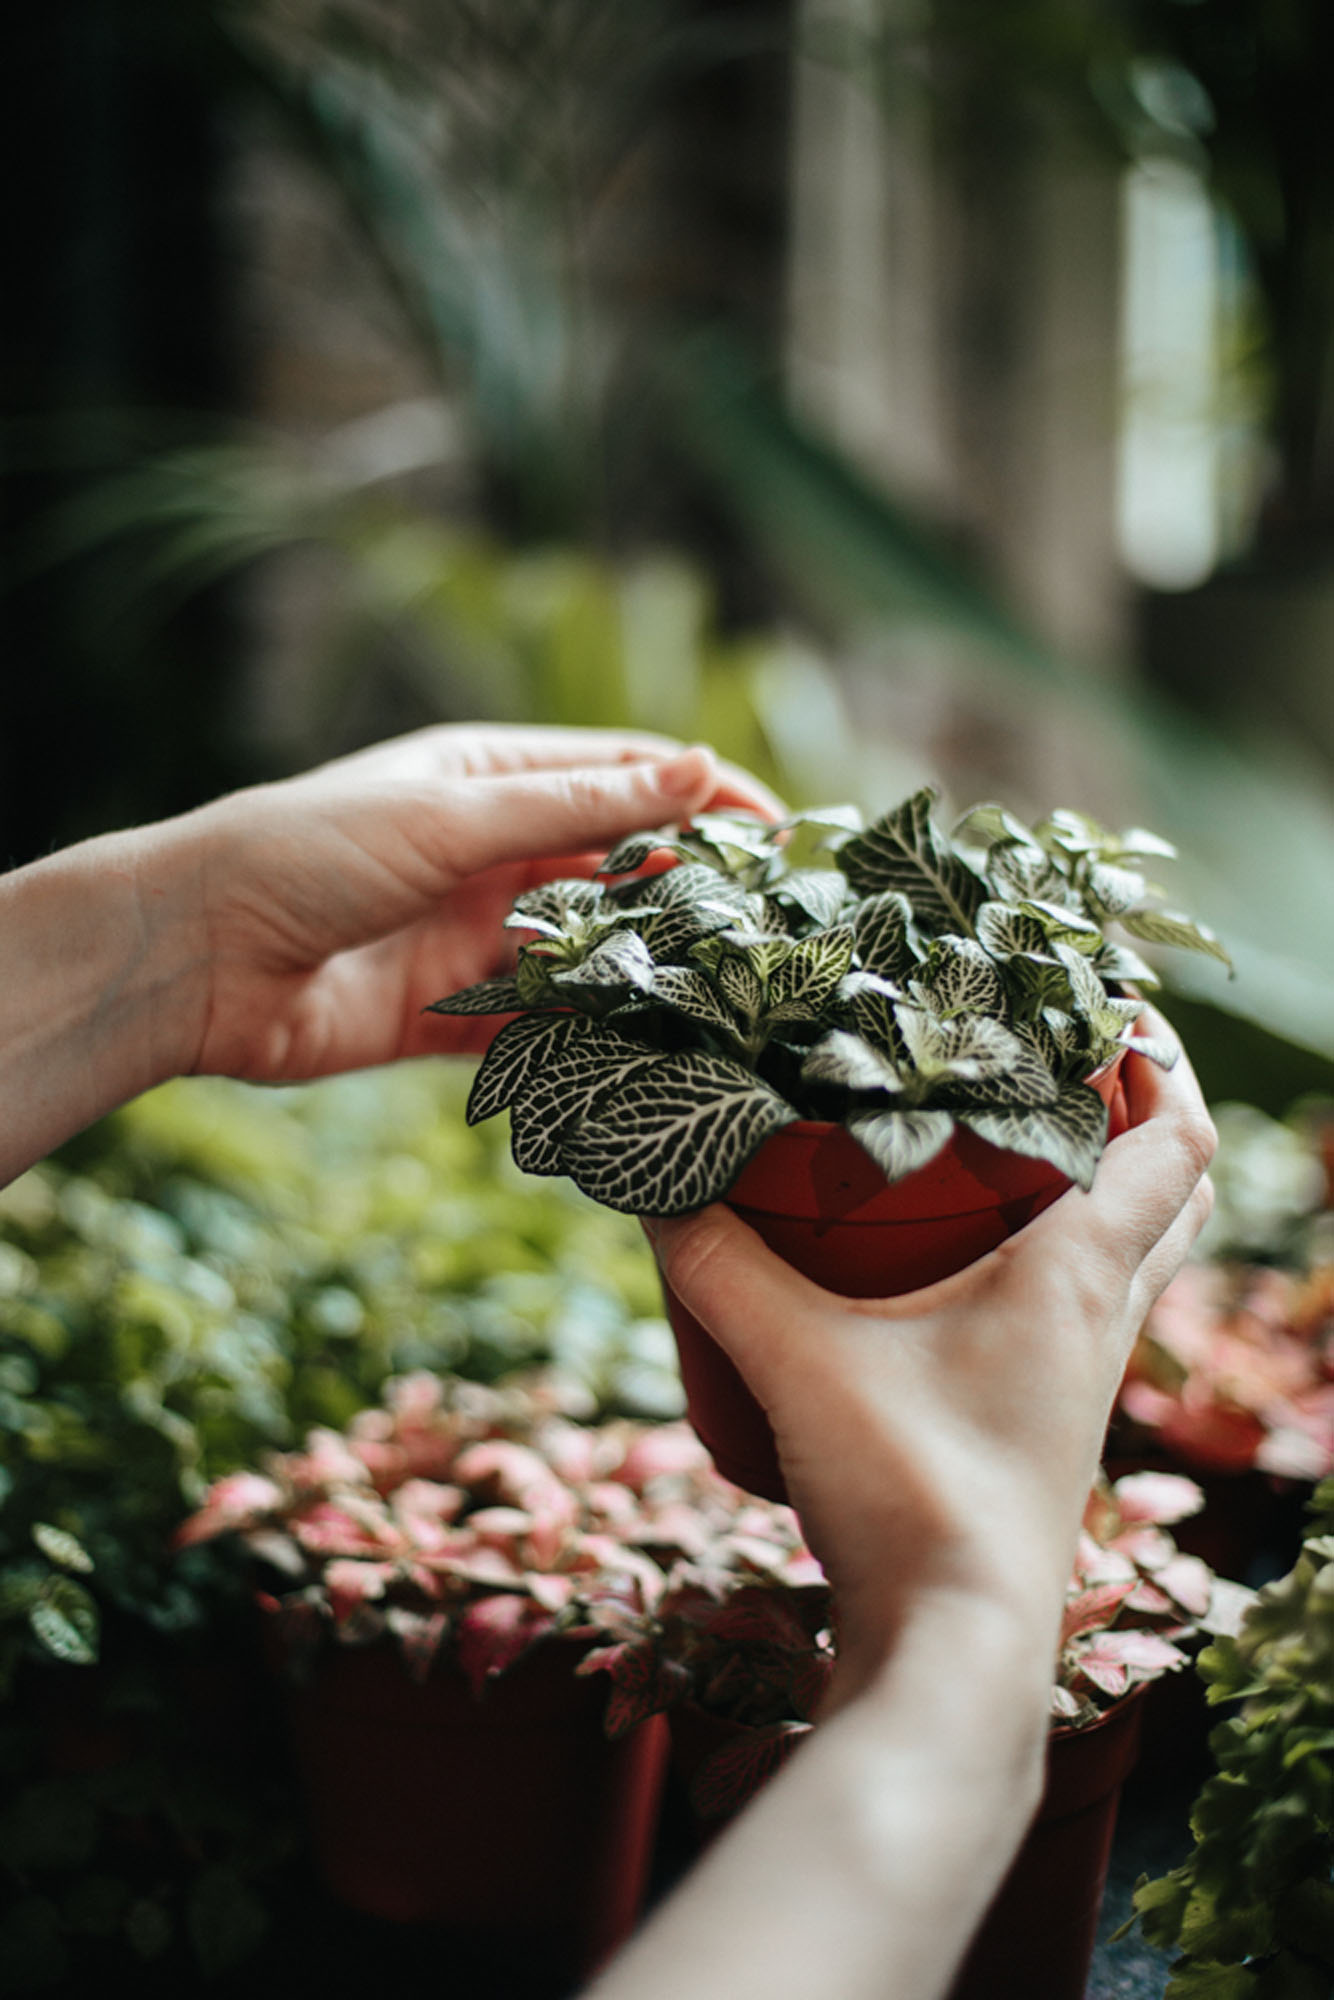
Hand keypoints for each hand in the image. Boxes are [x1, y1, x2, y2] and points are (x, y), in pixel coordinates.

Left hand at [142, 724, 780, 1083]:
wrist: (193, 960)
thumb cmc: (307, 854)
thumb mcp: (453, 817)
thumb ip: (578, 807)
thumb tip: (699, 768)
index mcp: (486, 778)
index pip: (622, 775)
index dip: (704, 797)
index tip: (781, 833)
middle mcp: (486, 851)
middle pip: (613, 866)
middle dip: (686, 892)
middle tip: (767, 929)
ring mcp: (470, 934)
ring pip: (584, 949)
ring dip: (641, 968)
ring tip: (721, 995)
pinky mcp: (447, 1014)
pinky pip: (536, 1022)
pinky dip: (584, 1033)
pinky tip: (640, 1051)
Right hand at [647, 1027, 1215, 1699]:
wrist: (954, 1650)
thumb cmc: (909, 1494)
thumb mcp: (796, 1358)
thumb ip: (717, 1265)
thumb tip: (654, 1180)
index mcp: (1080, 1275)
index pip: (1177, 1140)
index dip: (1162, 1060)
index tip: (1103, 1003)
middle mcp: (1104, 1319)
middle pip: (1175, 1193)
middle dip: (1140, 1116)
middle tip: (1062, 1061)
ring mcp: (1084, 1381)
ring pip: (1135, 1259)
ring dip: (1104, 1193)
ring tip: (1014, 1144)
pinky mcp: (1048, 1426)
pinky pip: (1082, 1316)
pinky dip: (1055, 1267)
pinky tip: (965, 1267)